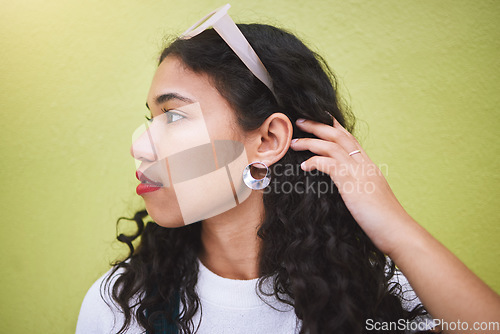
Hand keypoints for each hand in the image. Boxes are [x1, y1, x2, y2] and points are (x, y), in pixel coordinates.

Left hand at [290, 118, 414, 254]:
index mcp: (368, 165)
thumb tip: (346, 187)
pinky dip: (314, 161)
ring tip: (294, 143)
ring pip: (331, 145)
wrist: (396, 231)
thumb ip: (358, 186)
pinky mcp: (351, 182)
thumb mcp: (369, 196)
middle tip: (299, 121)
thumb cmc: (382, 220)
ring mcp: (358, 171)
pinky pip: (329, 163)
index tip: (318, 118)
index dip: (333, 126)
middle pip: (339, 134)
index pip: (349, 138)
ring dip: (310, 141)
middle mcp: (364, 163)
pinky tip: (304, 166)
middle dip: (317, 125)